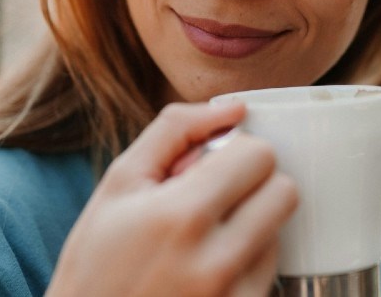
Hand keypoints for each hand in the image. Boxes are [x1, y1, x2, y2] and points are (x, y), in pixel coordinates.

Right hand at [45, 102, 298, 296]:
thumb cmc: (96, 263)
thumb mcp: (119, 183)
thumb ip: (176, 131)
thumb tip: (236, 108)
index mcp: (180, 216)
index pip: (260, 156)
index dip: (236, 152)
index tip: (209, 167)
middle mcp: (215, 262)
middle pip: (284, 193)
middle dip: (253, 185)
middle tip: (212, 199)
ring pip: (280, 232)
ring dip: (250, 227)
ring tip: (200, 242)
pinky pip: (270, 274)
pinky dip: (245, 264)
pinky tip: (205, 270)